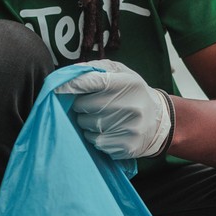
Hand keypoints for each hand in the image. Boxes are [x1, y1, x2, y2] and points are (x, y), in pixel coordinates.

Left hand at [56, 60, 174, 159]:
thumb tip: (69, 74)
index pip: (92, 82)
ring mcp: (129, 128)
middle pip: (84, 106)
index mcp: (128, 83)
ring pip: (86, 125)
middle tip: (89, 105)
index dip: (71, 85)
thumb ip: (96, 69)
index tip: (56, 88)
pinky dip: (94, 136)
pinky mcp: (126, 146)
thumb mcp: (122, 73)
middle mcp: (131, 105)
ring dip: (87, 121)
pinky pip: (95, 141)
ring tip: (101, 118)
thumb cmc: (132, 93)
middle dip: (80, 106)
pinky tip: (106, 131)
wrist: (158, 121)